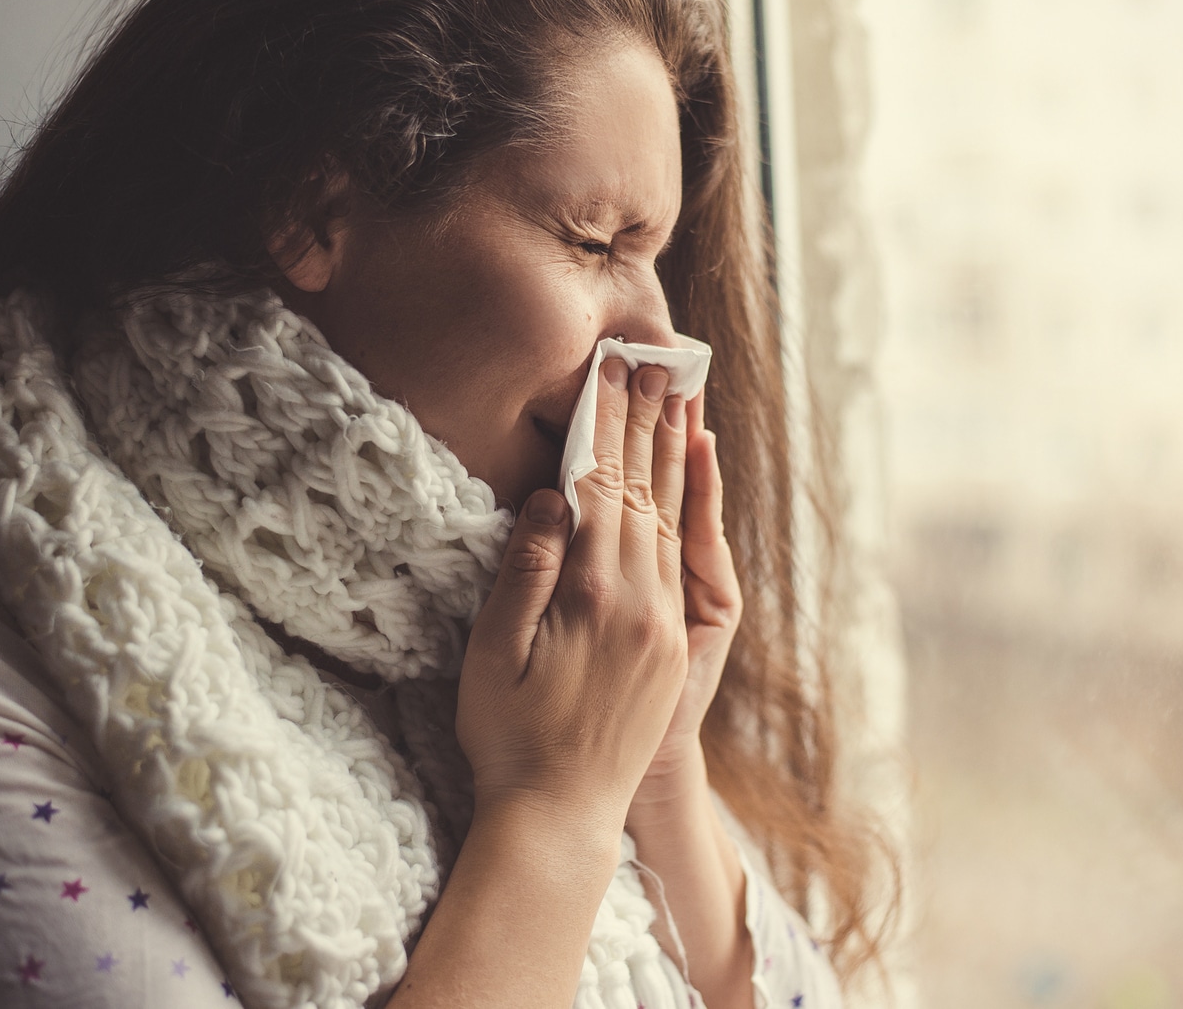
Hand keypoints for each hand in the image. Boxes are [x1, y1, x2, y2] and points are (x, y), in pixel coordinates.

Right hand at [457, 359, 690, 831]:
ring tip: (680, 404)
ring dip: (674, 457)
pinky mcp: (674, 645)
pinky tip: (687, 484)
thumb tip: (549, 495)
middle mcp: (644, 602)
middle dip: (649, 423)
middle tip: (658, 364)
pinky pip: (685, 558)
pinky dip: (688, 510)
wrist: (562, 818)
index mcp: (596, 596)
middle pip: (646, 491)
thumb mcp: (495, 653)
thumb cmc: (510, 737)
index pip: (602, 485)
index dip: (606, 424)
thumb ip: (525, 570)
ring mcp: (666, 624)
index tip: (611, 371)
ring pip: (673, 520)